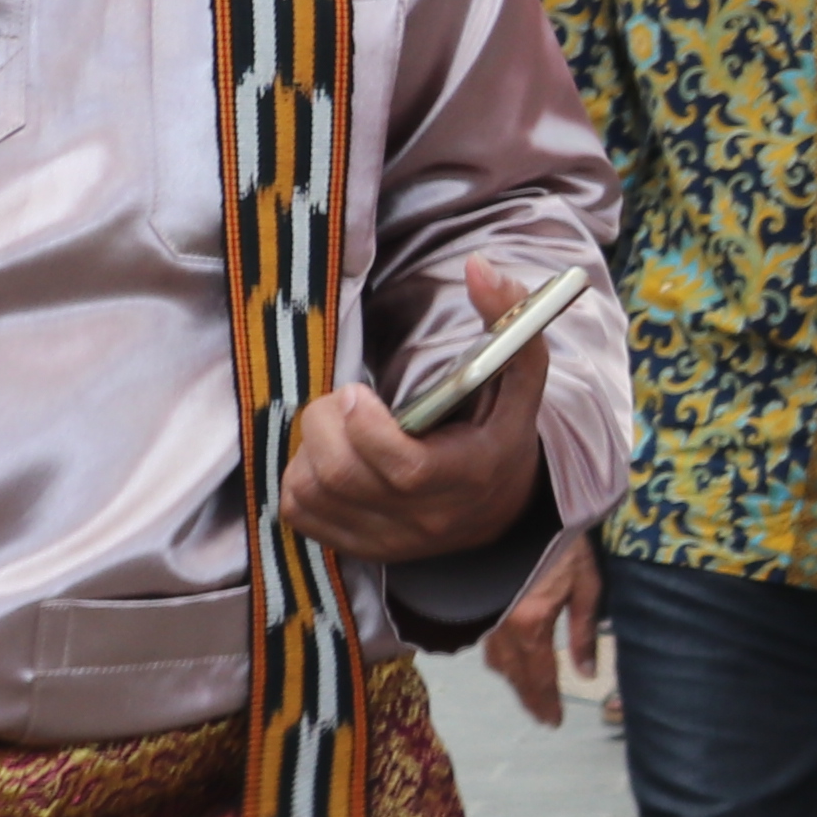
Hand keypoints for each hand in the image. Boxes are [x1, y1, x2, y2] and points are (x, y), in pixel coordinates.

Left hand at [280, 258, 557, 563]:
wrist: (497, 507)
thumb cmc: (499, 429)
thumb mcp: (518, 375)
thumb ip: (509, 320)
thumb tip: (479, 267)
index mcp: (469, 477)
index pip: (404, 468)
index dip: (365, 427)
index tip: (358, 392)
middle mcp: (427, 519)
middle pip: (342, 476)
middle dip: (324, 423)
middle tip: (339, 399)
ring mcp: (388, 540)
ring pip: (311, 493)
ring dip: (309, 449)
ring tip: (335, 428)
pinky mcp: (356, 548)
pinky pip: (298, 513)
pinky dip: (298, 479)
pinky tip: (326, 458)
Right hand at [485, 528, 603, 726]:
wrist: (520, 507)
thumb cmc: (562, 541)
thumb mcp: (586, 583)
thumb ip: (585, 630)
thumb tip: (587, 673)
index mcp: (532, 623)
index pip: (541, 676)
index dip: (547, 702)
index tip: (555, 721)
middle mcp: (503, 625)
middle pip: (515, 675)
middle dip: (529, 698)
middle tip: (543, 716)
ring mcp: (487, 614)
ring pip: (496, 661)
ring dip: (514, 680)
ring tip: (531, 692)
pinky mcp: (479, 602)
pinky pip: (487, 641)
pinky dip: (500, 658)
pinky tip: (510, 659)